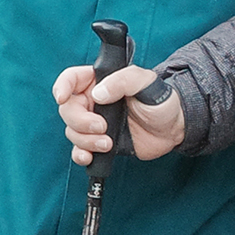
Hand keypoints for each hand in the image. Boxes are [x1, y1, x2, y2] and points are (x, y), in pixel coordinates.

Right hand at [54, 64, 185, 164]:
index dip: (62, 86)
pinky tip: (90, 156)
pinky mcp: (98, 142)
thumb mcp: (146, 82)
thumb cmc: (161, 101)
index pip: (71, 78)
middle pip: (68, 109)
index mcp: (100, 81)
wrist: (172, 128)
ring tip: (108, 142)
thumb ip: (123, 81)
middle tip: (102, 127)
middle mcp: (93, 101)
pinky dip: (80, 154)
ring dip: (86, 140)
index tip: (63, 98)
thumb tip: (98, 94)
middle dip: (80, 121)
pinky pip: (79, 149)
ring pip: (72, 131)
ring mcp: (94, 123)